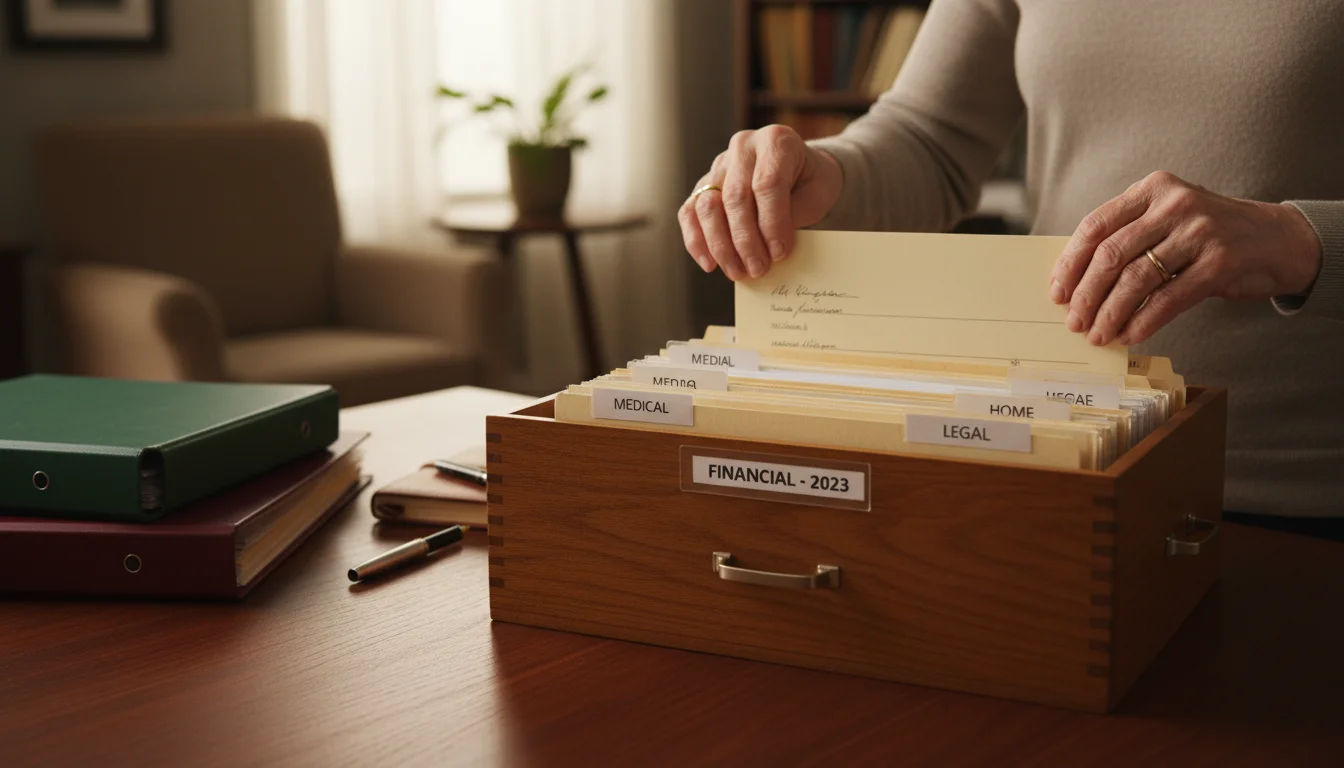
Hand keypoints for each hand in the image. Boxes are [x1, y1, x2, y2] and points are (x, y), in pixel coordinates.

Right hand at [678, 125, 842, 280]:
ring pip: (708, 205)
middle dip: (746, 240)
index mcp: (776, 141)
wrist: (801, 171)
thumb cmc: (810, 184)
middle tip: (759, 269)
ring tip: (737, 272)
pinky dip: (696, 240)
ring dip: (721, 245)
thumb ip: (792, 216)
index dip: (772, 222)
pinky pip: (689, 212)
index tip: (780, 253)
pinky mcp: (704, 184)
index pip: (767, 183)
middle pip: (735, 197)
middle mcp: (743, 146)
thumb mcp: (816, 195)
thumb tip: (768, 249)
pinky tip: (709, 263)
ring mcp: (719, 164)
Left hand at [1049, 171, 1322, 344]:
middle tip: (1073, 321)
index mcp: (1152, 189)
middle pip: (1111, 254)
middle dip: (1086, 294)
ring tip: (1098, 334)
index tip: (1057, 292)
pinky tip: (1129, 335)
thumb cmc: (1209, 235)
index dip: (1070, 262)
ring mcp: (1200, 231)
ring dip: (1110, 313)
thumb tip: (1075, 280)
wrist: (1277, 239)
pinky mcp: (1221, 262)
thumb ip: (1129, 237)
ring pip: (1136, 279)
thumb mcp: (1168, 220)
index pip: (1096, 226)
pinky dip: (1143, 321)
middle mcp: (1175, 204)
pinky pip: (1169, 298)